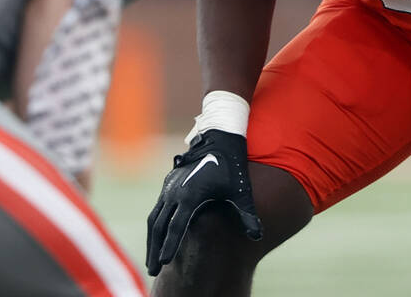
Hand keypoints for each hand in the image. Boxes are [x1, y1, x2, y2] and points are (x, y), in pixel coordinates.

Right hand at [145, 129, 262, 275]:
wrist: (219, 139)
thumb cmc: (232, 166)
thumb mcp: (241, 191)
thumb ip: (247, 214)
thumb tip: (258, 236)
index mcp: (191, 195)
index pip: (176, 227)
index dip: (170, 246)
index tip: (164, 263)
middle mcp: (175, 192)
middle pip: (159, 226)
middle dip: (155, 249)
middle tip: (153, 271)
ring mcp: (170, 187)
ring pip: (155, 218)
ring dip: (152, 240)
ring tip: (153, 260)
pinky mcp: (168, 183)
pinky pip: (157, 208)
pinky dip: (156, 225)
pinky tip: (157, 238)